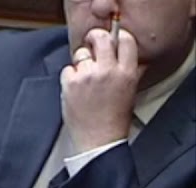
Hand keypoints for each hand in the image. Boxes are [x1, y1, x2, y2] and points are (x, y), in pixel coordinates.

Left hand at [60, 28, 141, 154]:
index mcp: (127, 72)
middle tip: (91, 42)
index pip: (125, 40)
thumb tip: (127, 57)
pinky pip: (67, 70)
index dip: (117, 36)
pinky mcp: (70, 84)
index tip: (111, 37)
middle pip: (100, 38)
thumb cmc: (114, 119)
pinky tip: (75, 88)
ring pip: (80, 54)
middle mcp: (108, 71)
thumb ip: (129, 71)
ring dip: (81, 62)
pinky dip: (69, 76)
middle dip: (95, 37)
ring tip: (84, 77)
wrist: (99, 140)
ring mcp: (88, 76)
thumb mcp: (130, 91)